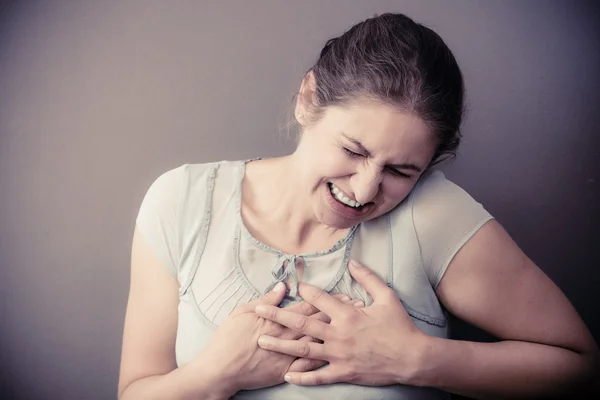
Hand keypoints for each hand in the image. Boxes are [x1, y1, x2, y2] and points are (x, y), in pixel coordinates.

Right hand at [192, 282, 361, 395]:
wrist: (219, 370)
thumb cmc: (228, 339)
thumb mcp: (243, 312)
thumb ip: (266, 299)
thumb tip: (283, 286)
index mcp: (277, 319)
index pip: (308, 306)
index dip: (328, 300)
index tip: (345, 294)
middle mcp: (286, 336)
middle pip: (319, 323)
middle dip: (340, 315)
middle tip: (358, 307)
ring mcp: (287, 355)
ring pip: (318, 342)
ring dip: (338, 334)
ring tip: (356, 328)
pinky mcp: (284, 371)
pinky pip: (308, 367)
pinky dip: (324, 360)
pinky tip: (340, 356)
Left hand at [254, 260, 428, 385]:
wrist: (411, 358)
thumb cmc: (400, 326)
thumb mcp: (387, 297)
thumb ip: (368, 279)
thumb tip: (354, 262)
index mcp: (347, 314)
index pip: (318, 299)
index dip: (304, 291)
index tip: (292, 286)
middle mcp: (338, 334)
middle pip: (301, 323)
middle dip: (277, 315)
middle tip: (259, 309)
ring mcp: (339, 355)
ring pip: (303, 350)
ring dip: (280, 344)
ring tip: (262, 340)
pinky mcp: (343, 372)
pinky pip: (318, 376)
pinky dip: (302, 377)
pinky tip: (286, 374)